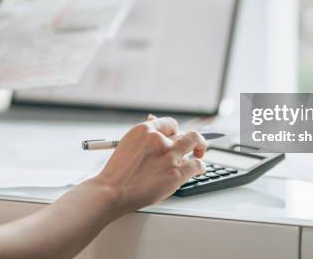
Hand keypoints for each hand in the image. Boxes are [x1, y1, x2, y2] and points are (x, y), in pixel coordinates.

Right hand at [92, 116, 206, 214]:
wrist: (112, 191)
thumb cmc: (117, 172)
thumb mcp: (126, 145)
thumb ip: (144, 136)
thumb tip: (154, 121)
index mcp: (144, 130)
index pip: (170, 124)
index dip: (175, 131)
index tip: (176, 137)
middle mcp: (159, 139)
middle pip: (184, 132)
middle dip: (189, 139)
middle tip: (192, 145)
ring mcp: (169, 155)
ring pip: (194, 142)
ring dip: (199, 148)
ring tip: (199, 153)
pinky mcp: (176, 173)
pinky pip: (197, 164)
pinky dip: (200, 166)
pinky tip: (197, 169)